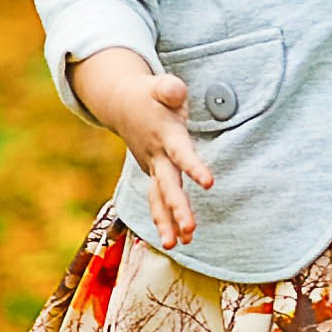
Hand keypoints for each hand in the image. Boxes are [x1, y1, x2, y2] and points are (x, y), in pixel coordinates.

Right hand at [70, 48, 213, 246]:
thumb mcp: (161, 86)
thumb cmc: (151, 95)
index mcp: (165, 135)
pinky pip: (157, 201)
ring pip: (157, 199)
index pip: (181, 153)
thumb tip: (175, 91)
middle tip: (190, 230)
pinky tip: (179, 241)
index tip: (209, 183)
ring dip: (167, 222)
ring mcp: (152, 167)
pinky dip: (165, 220)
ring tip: (178, 246)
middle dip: (177, 209)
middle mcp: (156, 156)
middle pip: (167, 185)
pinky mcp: (152, 174)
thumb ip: (169, 89)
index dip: (194, 167)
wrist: (121, 104)